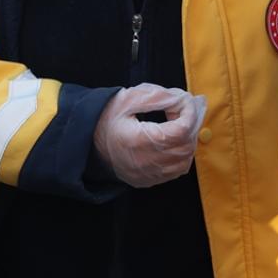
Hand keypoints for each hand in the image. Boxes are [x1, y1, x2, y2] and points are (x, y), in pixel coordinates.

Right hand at [93, 83, 207, 187]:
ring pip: (184, 161)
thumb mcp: (128, 98)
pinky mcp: (147, 180)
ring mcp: (146, 174)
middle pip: (185, 146)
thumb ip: (158, 96)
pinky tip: (175, 141)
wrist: (86, 142)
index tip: (185, 101)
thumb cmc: (107, 117)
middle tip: (186, 108)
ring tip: (181, 123)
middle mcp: (144, 162)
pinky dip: (182, 155)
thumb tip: (184, 99)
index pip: (180, 130)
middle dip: (191, 124)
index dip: (189, 113)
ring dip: (189, 140)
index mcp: (138, 140)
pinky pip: (176, 171)